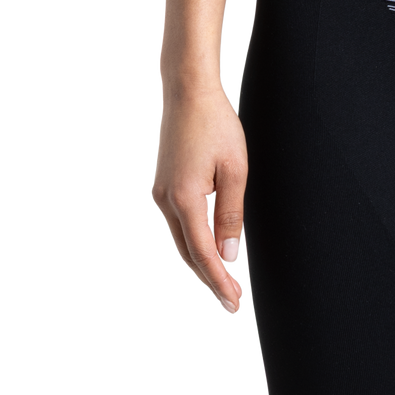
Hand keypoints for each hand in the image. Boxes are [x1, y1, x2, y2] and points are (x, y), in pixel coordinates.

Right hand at [150, 83, 248, 315]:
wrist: (187, 90)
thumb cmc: (215, 124)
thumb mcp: (235, 171)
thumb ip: (231, 216)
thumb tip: (230, 256)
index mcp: (185, 199)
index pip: (204, 255)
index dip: (219, 283)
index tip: (233, 305)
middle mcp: (166, 201)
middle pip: (189, 255)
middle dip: (211, 280)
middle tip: (232, 302)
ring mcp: (160, 194)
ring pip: (181, 243)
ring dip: (202, 265)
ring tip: (226, 283)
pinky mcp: (162, 187)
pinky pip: (178, 227)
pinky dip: (194, 245)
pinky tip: (211, 252)